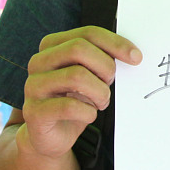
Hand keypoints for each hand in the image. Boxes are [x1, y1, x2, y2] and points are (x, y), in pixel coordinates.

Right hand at [17, 26, 141, 159]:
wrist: (50, 136)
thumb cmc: (72, 101)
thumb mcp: (88, 76)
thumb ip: (100, 60)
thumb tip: (131, 54)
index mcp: (51, 47)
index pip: (87, 34)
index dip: (114, 43)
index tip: (136, 57)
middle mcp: (38, 62)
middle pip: (79, 49)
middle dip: (105, 67)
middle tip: (110, 83)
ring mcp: (33, 86)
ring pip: (76, 76)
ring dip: (99, 92)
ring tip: (101, 102)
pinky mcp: (34, 112)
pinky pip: (70, 106)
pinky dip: (88, 112)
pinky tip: (89, 115)